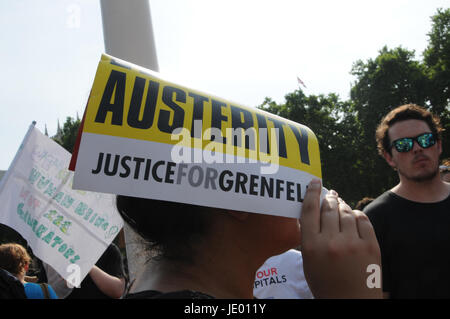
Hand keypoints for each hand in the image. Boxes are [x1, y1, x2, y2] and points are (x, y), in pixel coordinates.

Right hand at [300, 179, 381, 298]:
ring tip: (340, 204)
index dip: (312, 192)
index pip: (309, 210)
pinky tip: (353, 217)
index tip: (314, 182)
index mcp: (311, 246)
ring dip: (342, 205)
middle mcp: (331, 242)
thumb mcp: (308, 261)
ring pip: (346, 212)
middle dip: (328, 198)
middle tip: (329, 194)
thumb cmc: (325, 283)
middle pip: (328, 208)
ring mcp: (352, 244)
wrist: (350, 302)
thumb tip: (314, 209)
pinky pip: (363, 220)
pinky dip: (357, 215)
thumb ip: (309, 236)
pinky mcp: (371, 246)